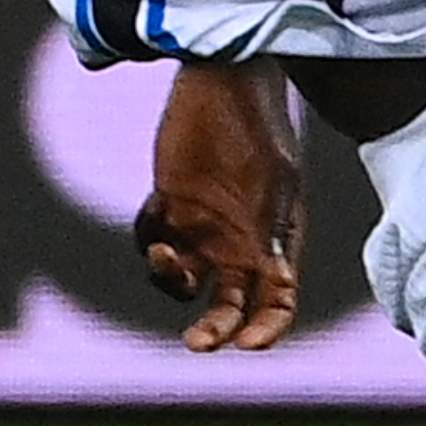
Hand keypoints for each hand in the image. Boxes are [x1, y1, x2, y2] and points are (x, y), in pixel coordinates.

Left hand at [137, 63, 305, 352]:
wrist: (221, 81)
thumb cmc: (257, 129)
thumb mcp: (271, 183)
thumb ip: (269, 233)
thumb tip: (278, 282)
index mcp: (275, 240)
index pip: (279, 300)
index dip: (268, 327)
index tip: (247, 344)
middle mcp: (239, 241)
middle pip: (228, 305)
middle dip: (214, 329)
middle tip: (196, 342)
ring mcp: (202, 226)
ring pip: (182, 282)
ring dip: (169, 279)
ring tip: (162, 253)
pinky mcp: (169, 207)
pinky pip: (150, 242)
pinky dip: (146, 239)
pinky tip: (155, 207)